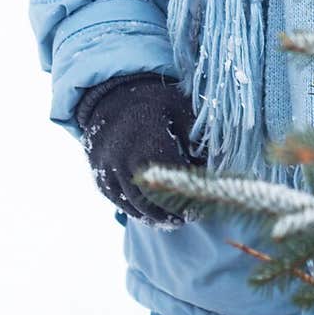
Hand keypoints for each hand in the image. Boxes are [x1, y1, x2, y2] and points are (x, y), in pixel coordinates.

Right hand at [76, 73, 202, 225]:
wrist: (114, 93)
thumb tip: (216, 166)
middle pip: (147, 201)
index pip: (171, 185)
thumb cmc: (156, 101)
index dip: (184, 201)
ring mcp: (107, 166)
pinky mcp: (97, 170)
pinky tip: (146, 212)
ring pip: (129, 203)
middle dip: (167, 215)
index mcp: (149, 144)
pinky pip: (114, 197)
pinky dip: (130, 208)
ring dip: (149, 216)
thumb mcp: (182, 110)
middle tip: (184, 220)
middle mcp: (125, 158)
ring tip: (168, 221)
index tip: (197, 210)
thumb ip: (199, 138)